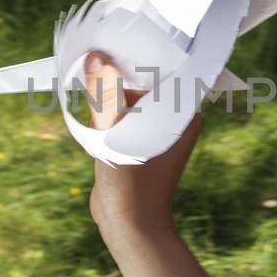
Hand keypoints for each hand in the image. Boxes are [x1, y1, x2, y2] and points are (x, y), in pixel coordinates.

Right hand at [83, 49, 203, 235]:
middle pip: (141, 85)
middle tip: (94, 71)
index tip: (108, 48)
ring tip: (94, 100)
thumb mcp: (114, 132)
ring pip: (128, 101)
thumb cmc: (132, 185)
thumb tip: (96, 57)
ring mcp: (155, 131)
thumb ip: (106, 94)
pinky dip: (106, 116)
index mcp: (183, 113)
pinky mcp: (137, 142)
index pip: (161, 72)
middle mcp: (174, 119)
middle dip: (117, 81)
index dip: (134, 60)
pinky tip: (94, 121)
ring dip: (109, 100)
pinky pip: (121, 117)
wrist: (129, 228)